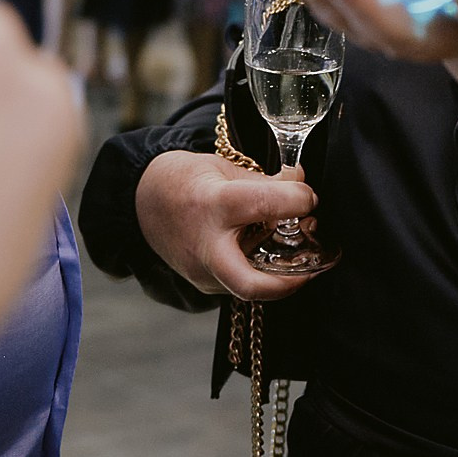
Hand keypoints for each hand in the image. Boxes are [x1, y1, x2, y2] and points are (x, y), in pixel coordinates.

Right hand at [134, 148, 319, 300]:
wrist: (142, 203)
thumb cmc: (184, 181)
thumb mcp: (223, 168)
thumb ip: (265, 181)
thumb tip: (303, 183)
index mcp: (213, 205)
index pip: (267, 204)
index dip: (299, 199)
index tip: (309, 196)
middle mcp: (206, 247)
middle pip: (253, 285)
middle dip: (291, 282)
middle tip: (315, 264)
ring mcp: (202, 273)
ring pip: (251, 288)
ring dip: (280, 274)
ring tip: (298, 251)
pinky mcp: (204, 285)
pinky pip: (241, 283)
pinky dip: (262, 270)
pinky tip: (271, 252)